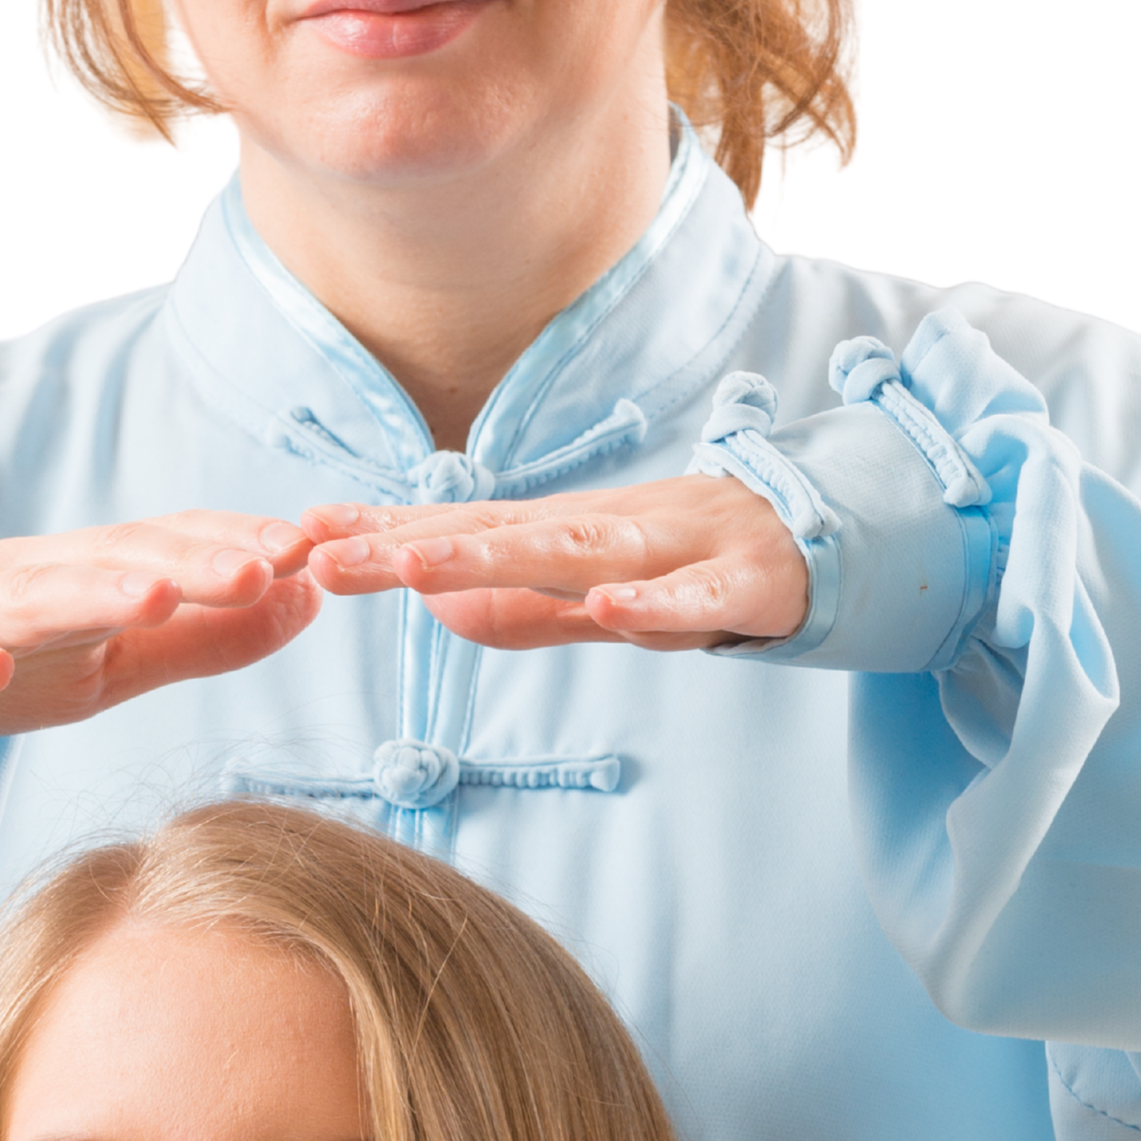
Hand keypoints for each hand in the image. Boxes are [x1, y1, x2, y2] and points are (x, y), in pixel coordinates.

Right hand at [0, 516, 319, 757]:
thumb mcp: (111, 660)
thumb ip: (204, 638)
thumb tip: (307, 598)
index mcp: (87, 578)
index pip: (171, 549)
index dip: (240, 549)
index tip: (318, 552)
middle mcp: (28, 577)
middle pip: (116, 560)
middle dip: (194, 559)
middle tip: (269, 562)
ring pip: (27, 596)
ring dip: (92, 591)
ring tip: (156, 594)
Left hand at [302, 474, 807, 651]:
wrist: (840, 538)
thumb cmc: (704, 568)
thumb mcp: (604, 599)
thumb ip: (526, 610)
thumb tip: (436, 610)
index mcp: (574, 538)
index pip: (464, 530)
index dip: (385, 535)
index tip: (301, 537)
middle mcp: (612, 532)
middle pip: (496, 534)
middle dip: (408, 544)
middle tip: (324, 553)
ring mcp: (678, 551)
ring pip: (577, 552)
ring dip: (496, 556)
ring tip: (419, 565)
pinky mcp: (746, 584)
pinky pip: (694, 601)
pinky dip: (654, 603)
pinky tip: (609, 608)